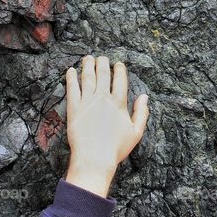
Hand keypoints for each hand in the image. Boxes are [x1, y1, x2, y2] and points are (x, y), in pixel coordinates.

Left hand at [63, 55, 148, 197]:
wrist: (94, 158)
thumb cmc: (116, 148)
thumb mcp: (136, 132)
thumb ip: (141, 113)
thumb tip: (145, 97)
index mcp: (119, 103)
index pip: (120, 79)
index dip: (119, 69)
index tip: (118, 64)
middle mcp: (103, 99)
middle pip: (103, 74)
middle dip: (102, 63)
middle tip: (101, 58)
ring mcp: (88, 102)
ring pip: (88, 77)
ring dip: (88, 65)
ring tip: (87, 58)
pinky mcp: (74, 108)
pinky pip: (72, 88)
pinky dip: (71, 78)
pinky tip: (71, 71)